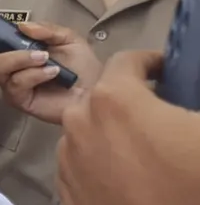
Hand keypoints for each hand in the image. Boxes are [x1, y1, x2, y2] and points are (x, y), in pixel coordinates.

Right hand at [0, 22, 101, 123]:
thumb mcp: (67, 38)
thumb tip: (21, 26)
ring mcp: (11, 84)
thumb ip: (45, 29)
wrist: (98, 90)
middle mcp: (6, 66)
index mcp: (12, 48)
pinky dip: (34, 74)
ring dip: (20, 58)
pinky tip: (53, 72)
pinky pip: (16, 84)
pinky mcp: (20, 100)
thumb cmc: (82, 65)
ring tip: (45, 58)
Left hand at [56, 51, 199, 204]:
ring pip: (86, 132)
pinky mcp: (66, 192)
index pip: (126, 62)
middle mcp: (79, 123)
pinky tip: (127, 177)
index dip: (149, 62)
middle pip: (101, 98)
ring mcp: (68, 160)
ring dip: (108, 134)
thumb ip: (187, 105)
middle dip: (126, 101)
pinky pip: (80, 165)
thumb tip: (180, 112)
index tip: (163, 69)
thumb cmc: (193, 181)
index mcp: (114, 99)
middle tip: (156, 116)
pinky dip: (99, 164)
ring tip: (142, 152)